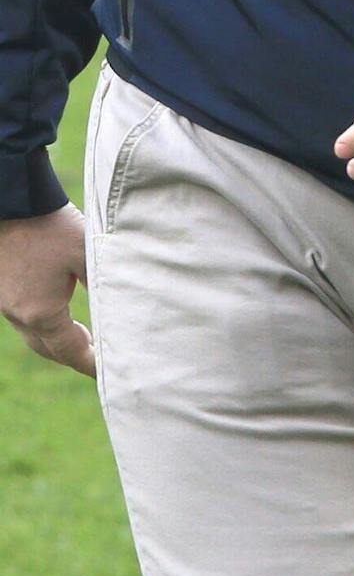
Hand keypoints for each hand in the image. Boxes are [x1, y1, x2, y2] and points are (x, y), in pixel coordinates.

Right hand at [0, 203, 94, 376]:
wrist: (7, 202)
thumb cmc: (48, 226)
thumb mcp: (85, 251)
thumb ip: (101, 279)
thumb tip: (120, 302)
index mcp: (41, 313)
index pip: (71, 350)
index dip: (91, 363)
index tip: (108, 373)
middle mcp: (18, 315)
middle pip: (49, 349)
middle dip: (74, 356)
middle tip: (99, 360)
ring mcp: (5, 303)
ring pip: (34, 334)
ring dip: (57, 341)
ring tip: (84, 339)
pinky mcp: (1, 288)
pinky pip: (24, 318)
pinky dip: (43, 324)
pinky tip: (56, 312)